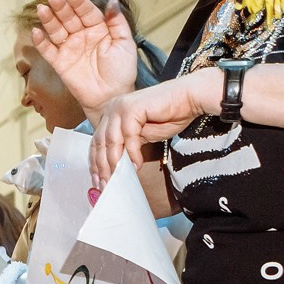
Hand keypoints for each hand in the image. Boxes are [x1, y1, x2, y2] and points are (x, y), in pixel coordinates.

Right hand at [31, 0, 139, 112]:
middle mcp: (82, 36)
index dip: (78, 2)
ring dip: (48, 20)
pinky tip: (36, 32)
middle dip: (61, 7)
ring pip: (57, 30)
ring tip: (42, 9)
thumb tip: (112, 1)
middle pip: (69, 18)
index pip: (86, 11)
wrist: (112, 97)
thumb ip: (117, 21)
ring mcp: (70, 49)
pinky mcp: (60, 63)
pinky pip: (48, 50)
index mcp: (99, 29)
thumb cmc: (122, 72)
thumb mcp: (125, 43)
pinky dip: (41, 42)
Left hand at [90, 71, 219, 183]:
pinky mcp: (132, 108)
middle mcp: (112, 108)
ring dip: (115, 163)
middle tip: (106, 185)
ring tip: (119, 179)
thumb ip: (125, 148)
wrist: (189, 98)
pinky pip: (129, 137)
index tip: (97, 182)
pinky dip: (132, 153)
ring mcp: (120, 107)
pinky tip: (137, 165)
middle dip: (102, 168)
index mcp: (111, 114)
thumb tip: (114, 169)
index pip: (97, 142)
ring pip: (111, 142)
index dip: (95, 164)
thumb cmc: (168, 116)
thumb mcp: (141, 137)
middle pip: (100, 143)